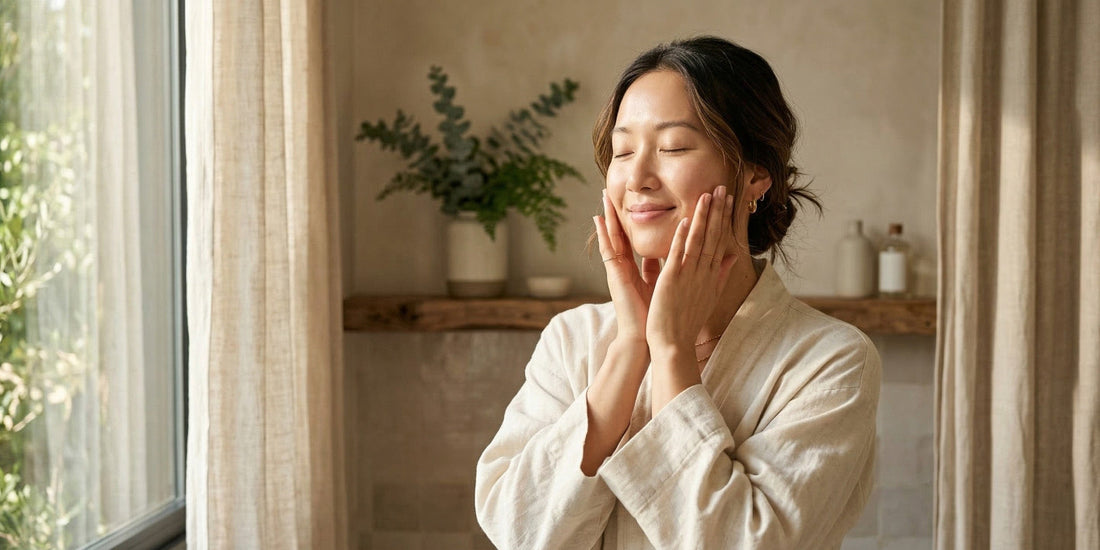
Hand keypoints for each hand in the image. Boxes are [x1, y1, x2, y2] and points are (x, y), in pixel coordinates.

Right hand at [594, 190, 660, 344]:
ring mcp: (617, 270)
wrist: (646, 338)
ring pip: (612, 237)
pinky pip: (608, 250)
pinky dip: (603, 234)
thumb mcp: (660, 285)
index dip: (629, 223)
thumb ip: (662, 269)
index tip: (629, 204)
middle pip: (619, 234)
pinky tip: (598, 219)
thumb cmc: (654, 316)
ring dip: (607, 217)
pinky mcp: (615, 275)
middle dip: (615, 214)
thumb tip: (670, 254)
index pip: (631, 240)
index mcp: (635, 270)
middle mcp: (624, 268)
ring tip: (603, 197)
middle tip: (611, 192)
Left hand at [646, 185, 737, 356]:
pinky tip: (685, 221)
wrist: (674, 344)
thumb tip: (730, 258)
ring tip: (708, 194)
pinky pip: (679, 255)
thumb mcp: (709, 296)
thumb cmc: (687, 322)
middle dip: (718, 211)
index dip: (723, 219)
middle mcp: (703, 272)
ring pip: (698, 240)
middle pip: (712, 236)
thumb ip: (719, 275)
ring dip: (703, 217)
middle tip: (723, 187)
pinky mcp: (673, 280)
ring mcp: (689, 275)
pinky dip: (681, 238)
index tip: (728, 199)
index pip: (718, 240)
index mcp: (710, 275)